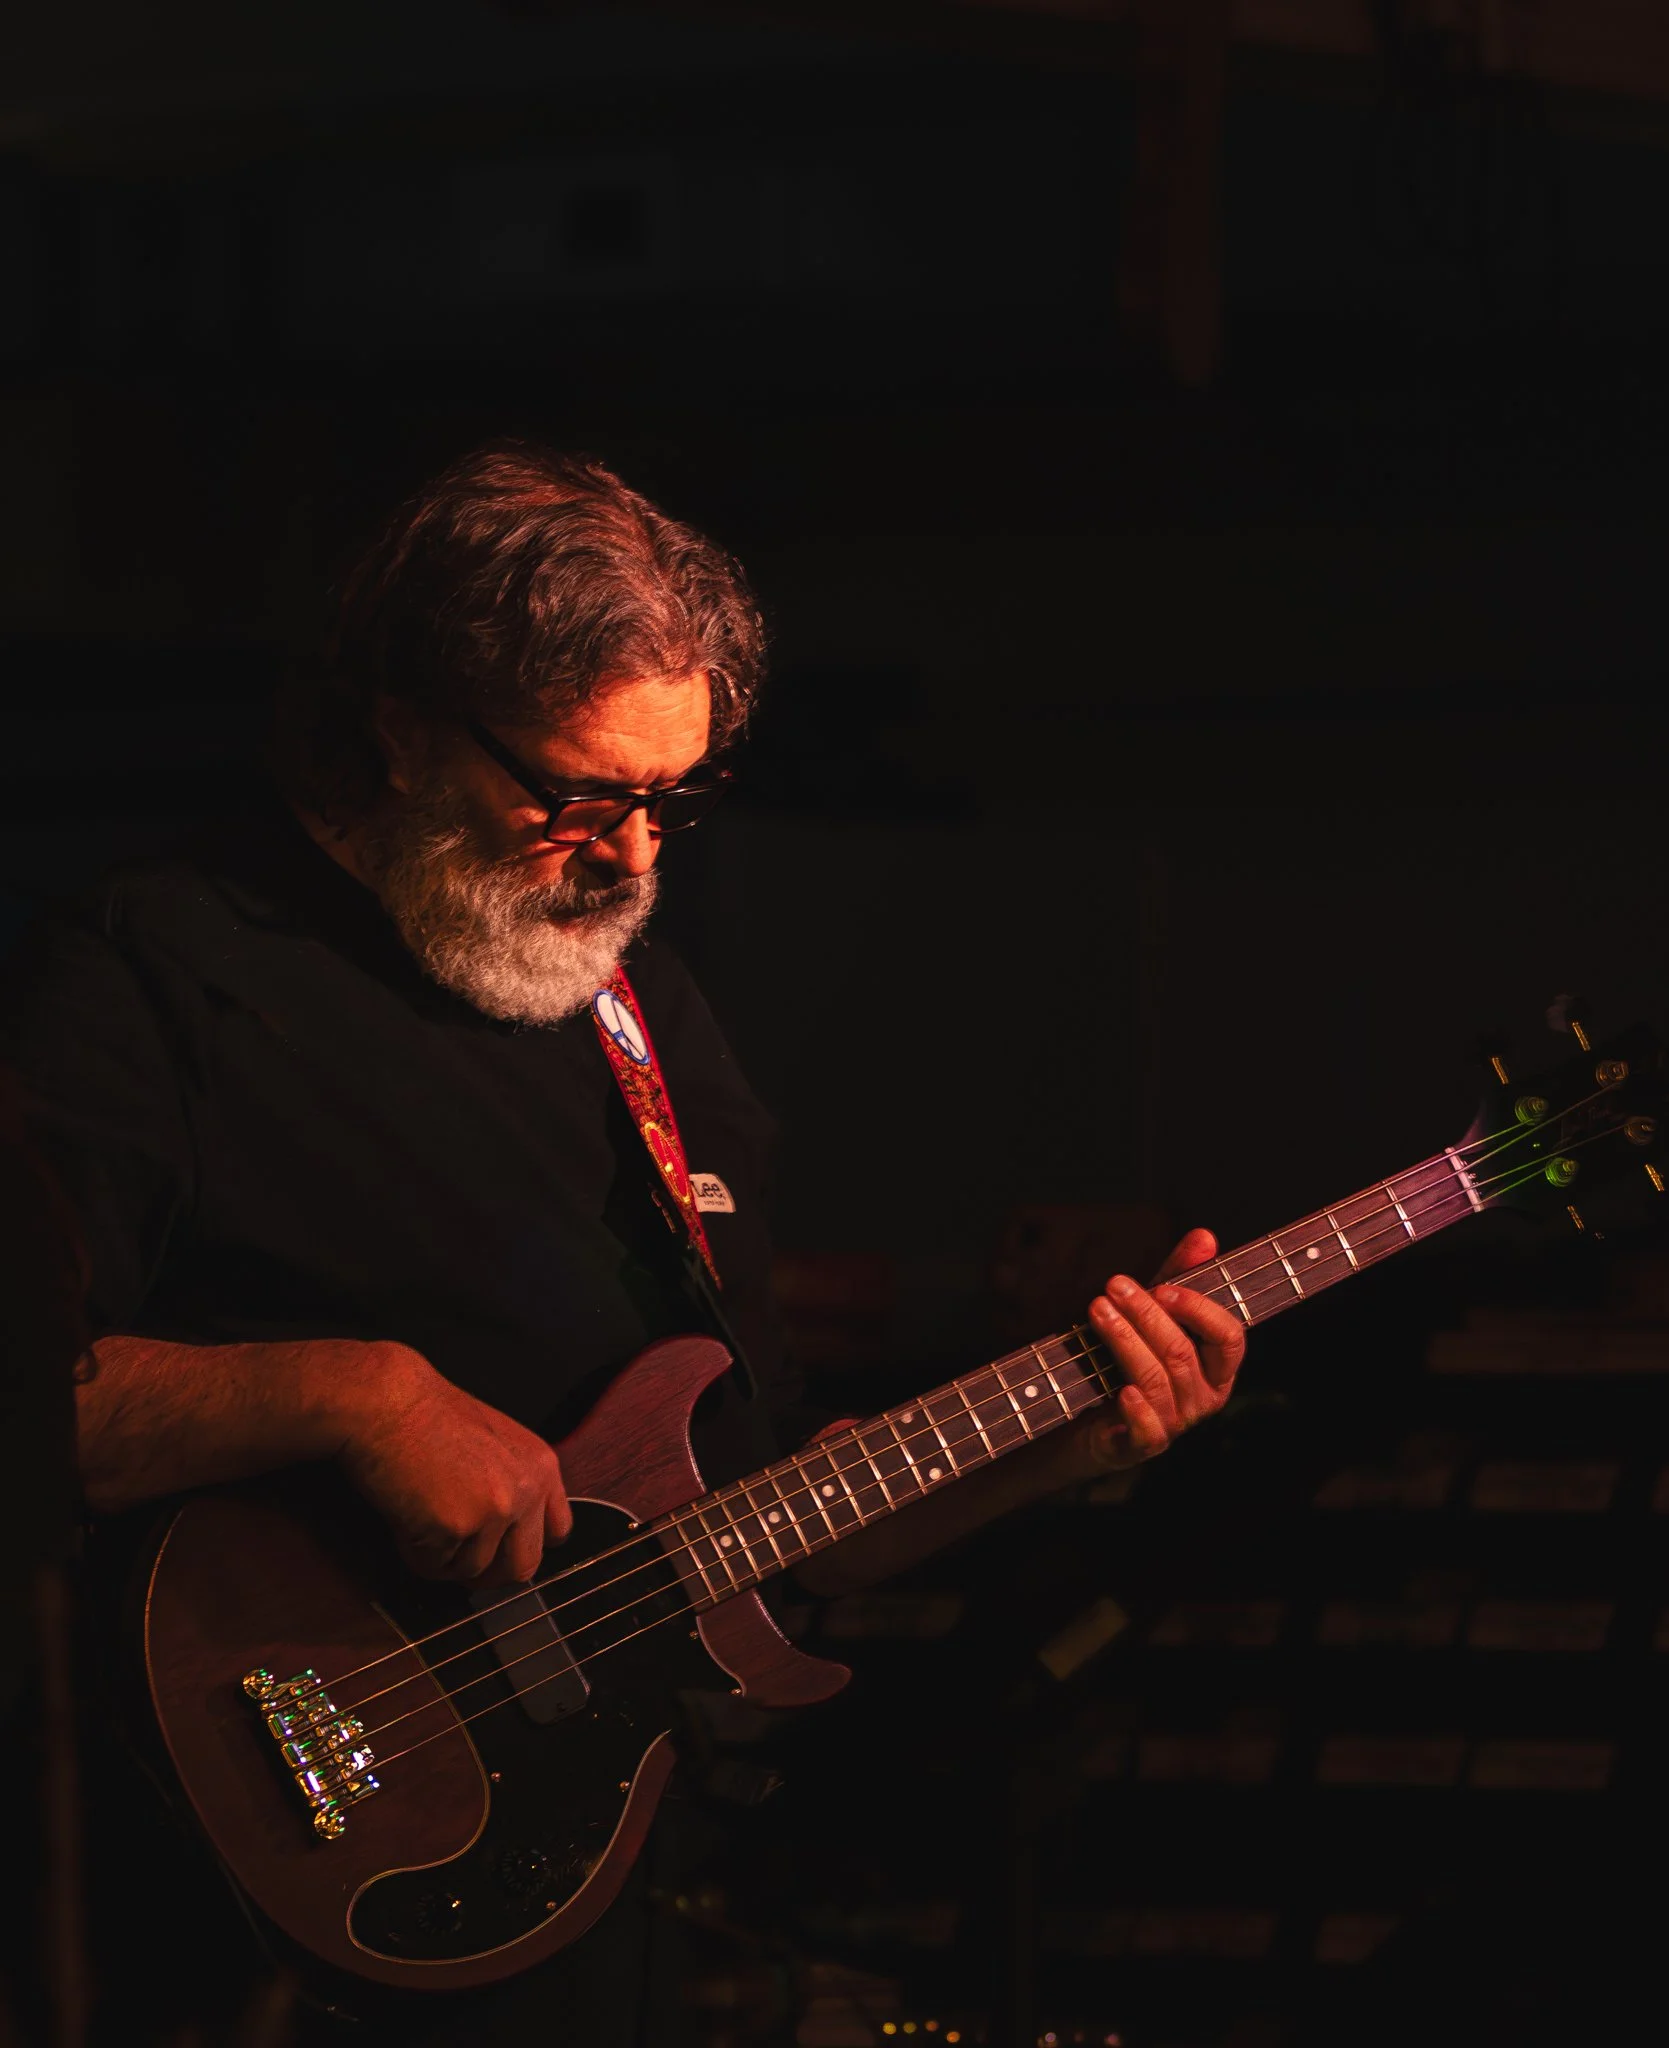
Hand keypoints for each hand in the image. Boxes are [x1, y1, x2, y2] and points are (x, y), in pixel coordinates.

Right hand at [338, 1346, 572, 1583]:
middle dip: (488, 1573)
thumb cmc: (427, 1416)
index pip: (557, 1531)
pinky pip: (434, 1567)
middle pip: (523, 1567)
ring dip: (443, 1558)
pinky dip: (415, 1553)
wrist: (387, 1401)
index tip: (502, 1550)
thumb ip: (512, 1485)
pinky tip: (406, 1517)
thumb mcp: (495, 1444)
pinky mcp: (455, 1528)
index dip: (524, 1546)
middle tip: (458, 1558)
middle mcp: (526, 1492)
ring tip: (421, 1517)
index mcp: (541, 1467)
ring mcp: (493, 1512)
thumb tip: (504, 1537)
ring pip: (472, 1571)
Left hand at [1065, 1227, 1246, 1475]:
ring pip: (1157, 1379)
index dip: (1198, 1310)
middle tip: (1113, 1284)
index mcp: (1218, 1366)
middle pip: (1182, 1353)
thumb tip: (1204, 1236)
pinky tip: (1122, 1390)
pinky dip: (1137, 1410)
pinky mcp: (1143, 1445)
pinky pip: (1149, 1430)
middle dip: (1146, 1314)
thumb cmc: (1133, 1356)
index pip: (1229, 1337)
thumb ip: (1180, 1277)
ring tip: (1098, 1309)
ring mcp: (1176, 1423)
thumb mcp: (1155, 1313)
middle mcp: (1204, 1397)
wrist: (1093, 1413)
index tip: (1163, 1287)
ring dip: (1125, 1340)